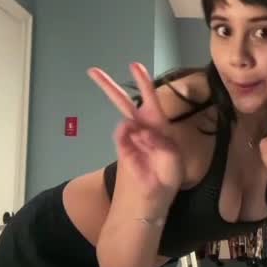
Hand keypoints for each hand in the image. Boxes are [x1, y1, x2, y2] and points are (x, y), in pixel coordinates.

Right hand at [87, 63, 184, 196]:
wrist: (152, 200)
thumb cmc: (167, 178)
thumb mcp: (173, 160)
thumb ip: (161, 143)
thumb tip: (140, 131)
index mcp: (159, 126)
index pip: (151, 100)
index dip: (143, 83)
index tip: (134, 65)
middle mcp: (143, 129)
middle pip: (124, 103)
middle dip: (109, 87)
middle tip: (93, 71)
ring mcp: (130, 139)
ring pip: (125, 123)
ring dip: (138, 133)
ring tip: (149, 151)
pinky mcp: (122, 150)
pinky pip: (123, 139)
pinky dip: (132, 143)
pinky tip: (140, 152)